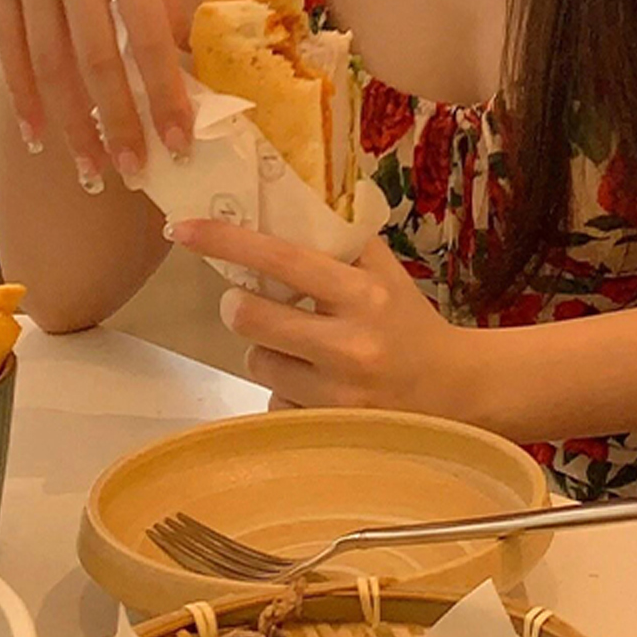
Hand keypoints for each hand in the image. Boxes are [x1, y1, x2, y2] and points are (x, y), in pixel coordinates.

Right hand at [0, 0, 192, 187]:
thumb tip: (182, 65)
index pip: (148, 33)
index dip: (163, 93)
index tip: (178, 139)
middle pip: (94, 57)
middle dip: (116, 122)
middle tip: (136, 170)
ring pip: (48, 63)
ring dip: (71, 125)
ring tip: (93, 169)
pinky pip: (10, 50)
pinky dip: (25, 98)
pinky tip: (41, 135)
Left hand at [175, 220, 480, 419]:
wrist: (454, 393)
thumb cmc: (409, 323)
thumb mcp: (384, 273)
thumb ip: (340, 240)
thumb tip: (285, 203)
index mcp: (362, 294)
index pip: (283, 258)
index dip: (227, 240)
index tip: (182, 228)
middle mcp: (347, 345)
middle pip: (251, 318)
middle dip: (239, 306)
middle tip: (244, 302)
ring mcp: (335, 396)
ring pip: (257, 363)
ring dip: (265, 351)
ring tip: (297, 350)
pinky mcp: (325, 433)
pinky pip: (274, 404)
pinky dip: (283, 393)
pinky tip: (314, 388)